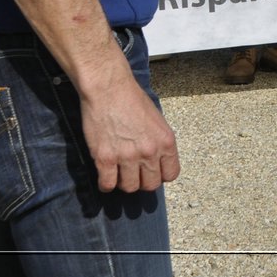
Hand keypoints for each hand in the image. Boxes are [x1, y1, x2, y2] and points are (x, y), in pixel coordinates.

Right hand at [80, 74, 179, 192]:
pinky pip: (107, 184)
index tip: (152, 172)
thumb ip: (159, 142)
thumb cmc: (132, 100)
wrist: (109, 89)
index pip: (171, 174)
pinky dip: (106, 184)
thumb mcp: (157, 120)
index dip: (160, 175)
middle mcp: (150, 152)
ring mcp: (127, 157)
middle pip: (150, 185)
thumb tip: (156, 161)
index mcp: (166, 142)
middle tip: (134, 173)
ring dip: (124, 182)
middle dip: (142, 181)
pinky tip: (105, 175)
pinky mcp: (105, 158)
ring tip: (119, 172)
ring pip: (129, 187)